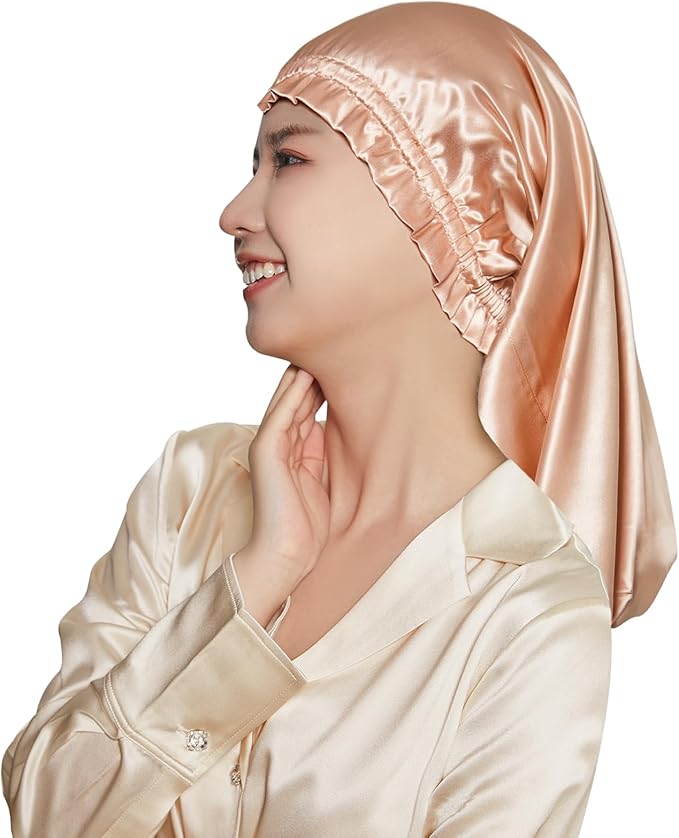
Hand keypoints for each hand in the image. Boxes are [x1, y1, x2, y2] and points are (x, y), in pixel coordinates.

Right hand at [238, 364, 328, 585]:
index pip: (305, 407)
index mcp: (292, 450)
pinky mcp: (265, 448)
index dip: (322, 385)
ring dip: (302, 374)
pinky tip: (306, 374)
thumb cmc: (307, 528)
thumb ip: (322, 453)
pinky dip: (292, 393)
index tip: (346, 363)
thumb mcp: (322, 481)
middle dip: (313, 373)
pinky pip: (281, 413)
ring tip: (320, 348)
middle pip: (295, 397)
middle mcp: (278, 442)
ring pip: (287, 399)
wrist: (287, 555)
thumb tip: (331, 425)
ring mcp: (269, 443)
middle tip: (335, 346)